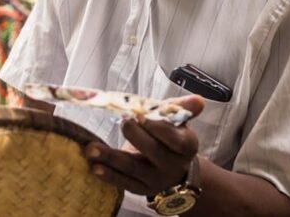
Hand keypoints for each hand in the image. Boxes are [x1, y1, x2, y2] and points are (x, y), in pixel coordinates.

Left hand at [83, 95, 204, 195]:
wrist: (172, 170)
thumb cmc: (168, 138)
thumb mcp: (176, 123)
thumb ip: (180, 109)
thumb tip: (198, 100)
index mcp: (185, 146)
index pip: (175, 139)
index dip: (158, 127)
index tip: (141, 114)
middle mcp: (172, 165)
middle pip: (153, 151)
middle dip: (135, 135)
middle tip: (123, 121)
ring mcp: (156, 179)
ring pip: (132, 167)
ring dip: (110, 157)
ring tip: (91, 148)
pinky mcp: (140, 189)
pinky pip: (123, 182)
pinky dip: (108, 175)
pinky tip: (94, 167)